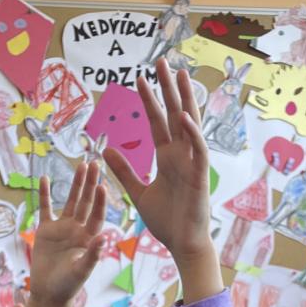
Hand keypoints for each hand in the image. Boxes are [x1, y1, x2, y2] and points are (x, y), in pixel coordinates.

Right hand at [27, 162, 106, 306]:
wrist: (48, 294)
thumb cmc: (68, 286)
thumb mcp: (81, 272)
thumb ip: (92, 255)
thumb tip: (105, 239)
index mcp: (89, 238)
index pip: (97, 215)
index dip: (100, 201)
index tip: (102, 185)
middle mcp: (78, 230)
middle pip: (86, 202)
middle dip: (90, 184)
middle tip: (94, 163)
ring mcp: (62, 228)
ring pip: (70, 201)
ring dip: (75, 184)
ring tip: (80, 165)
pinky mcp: (46, 230)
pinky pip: (45, 208)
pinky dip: (44, 194)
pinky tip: (44, 178)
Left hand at [103, 59, 213, 273]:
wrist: (182, 244)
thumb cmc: (166, 221)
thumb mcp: (138, 192)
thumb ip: (124, 170)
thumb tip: (105, 150)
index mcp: (167, 157)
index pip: (157, 121)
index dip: (149, 99)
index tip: (141, 78)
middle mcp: (181, 155)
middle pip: (174, 114)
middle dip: (168, 88)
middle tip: (162, 62)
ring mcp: (192, 163)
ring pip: (189, 124)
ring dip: (185, 99)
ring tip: (180, 74)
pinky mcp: (199, 176)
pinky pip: (197, 150)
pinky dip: (191, 133)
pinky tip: (183, 116)